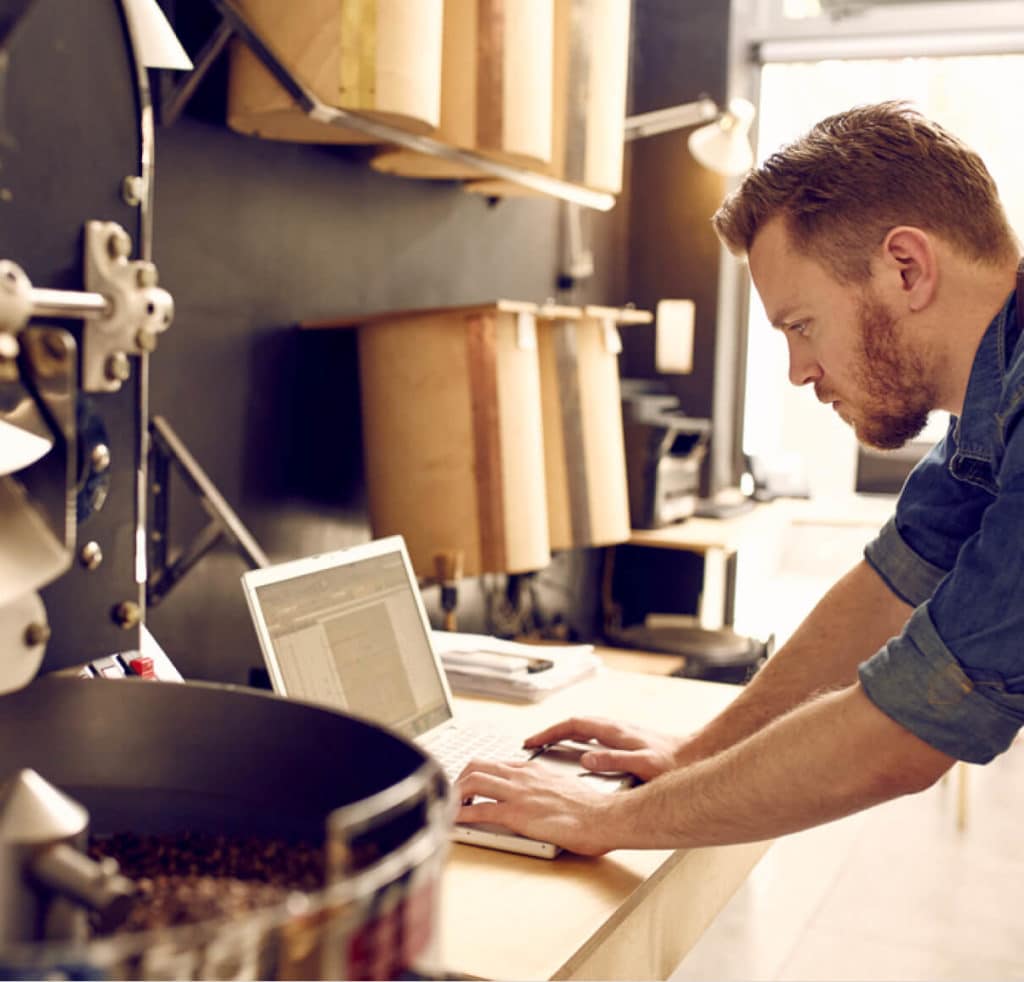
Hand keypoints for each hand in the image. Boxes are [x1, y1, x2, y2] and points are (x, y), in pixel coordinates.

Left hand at [455, 758, 619, 855]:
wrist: (602, 816)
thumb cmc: (590, 807)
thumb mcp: (563, 786)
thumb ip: (545, 787)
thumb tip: (538, 796)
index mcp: (533, 769)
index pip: (495, 763)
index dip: (477, 773)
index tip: (470, 784)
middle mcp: (521, 776)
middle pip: (477, 766)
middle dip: (460, 779)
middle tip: (455, 794)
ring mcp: (517, 794)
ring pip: (473, 782)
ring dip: (456, 794)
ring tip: (450, 806)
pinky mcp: (516, 814)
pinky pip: (479, 811)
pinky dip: (461, 815)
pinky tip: (454, 821)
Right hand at [523, 716, 683, 781]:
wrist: (699, 754)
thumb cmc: (674, 763)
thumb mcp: (643, 765)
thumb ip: (613, 761)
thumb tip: (585, 759)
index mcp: (614, 732)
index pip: (573, 725)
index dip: (549, 732)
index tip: (531, 742)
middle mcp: (616, 728)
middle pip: (575, 724)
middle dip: (551, 732)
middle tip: (532, 744)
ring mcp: (622, 732)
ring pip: (585, 728)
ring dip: (564, 734)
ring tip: (549, 747)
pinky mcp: (628, 739)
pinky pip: (594, 735)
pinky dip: (578, 740)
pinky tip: (580, 752)